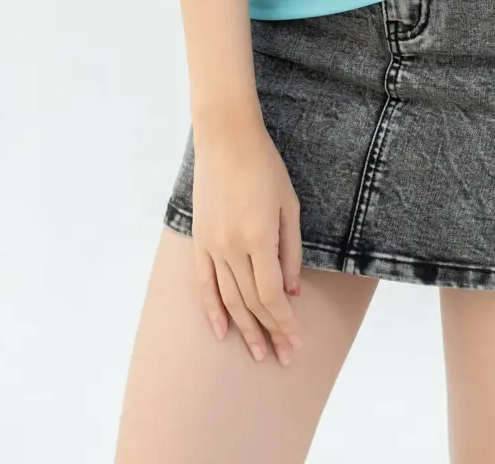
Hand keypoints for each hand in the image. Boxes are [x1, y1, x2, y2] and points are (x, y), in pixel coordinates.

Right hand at [190, 109, 303, 364]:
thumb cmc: (265, 166)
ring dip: (243, 329)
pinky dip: (212, 309)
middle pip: (251, 302)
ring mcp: (212, 245)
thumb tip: (293, 291)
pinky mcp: (199, 240)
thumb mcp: (289, 205)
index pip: (272, 294)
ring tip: (257, 352)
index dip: (284, 321)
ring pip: (228, 298)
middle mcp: (232, 246)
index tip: (295, 341)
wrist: (226, 138)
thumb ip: (291, 250)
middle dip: (268, 332)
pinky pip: (204, 283)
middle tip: (281, 356)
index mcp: (259, 237)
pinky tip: (220, 331)